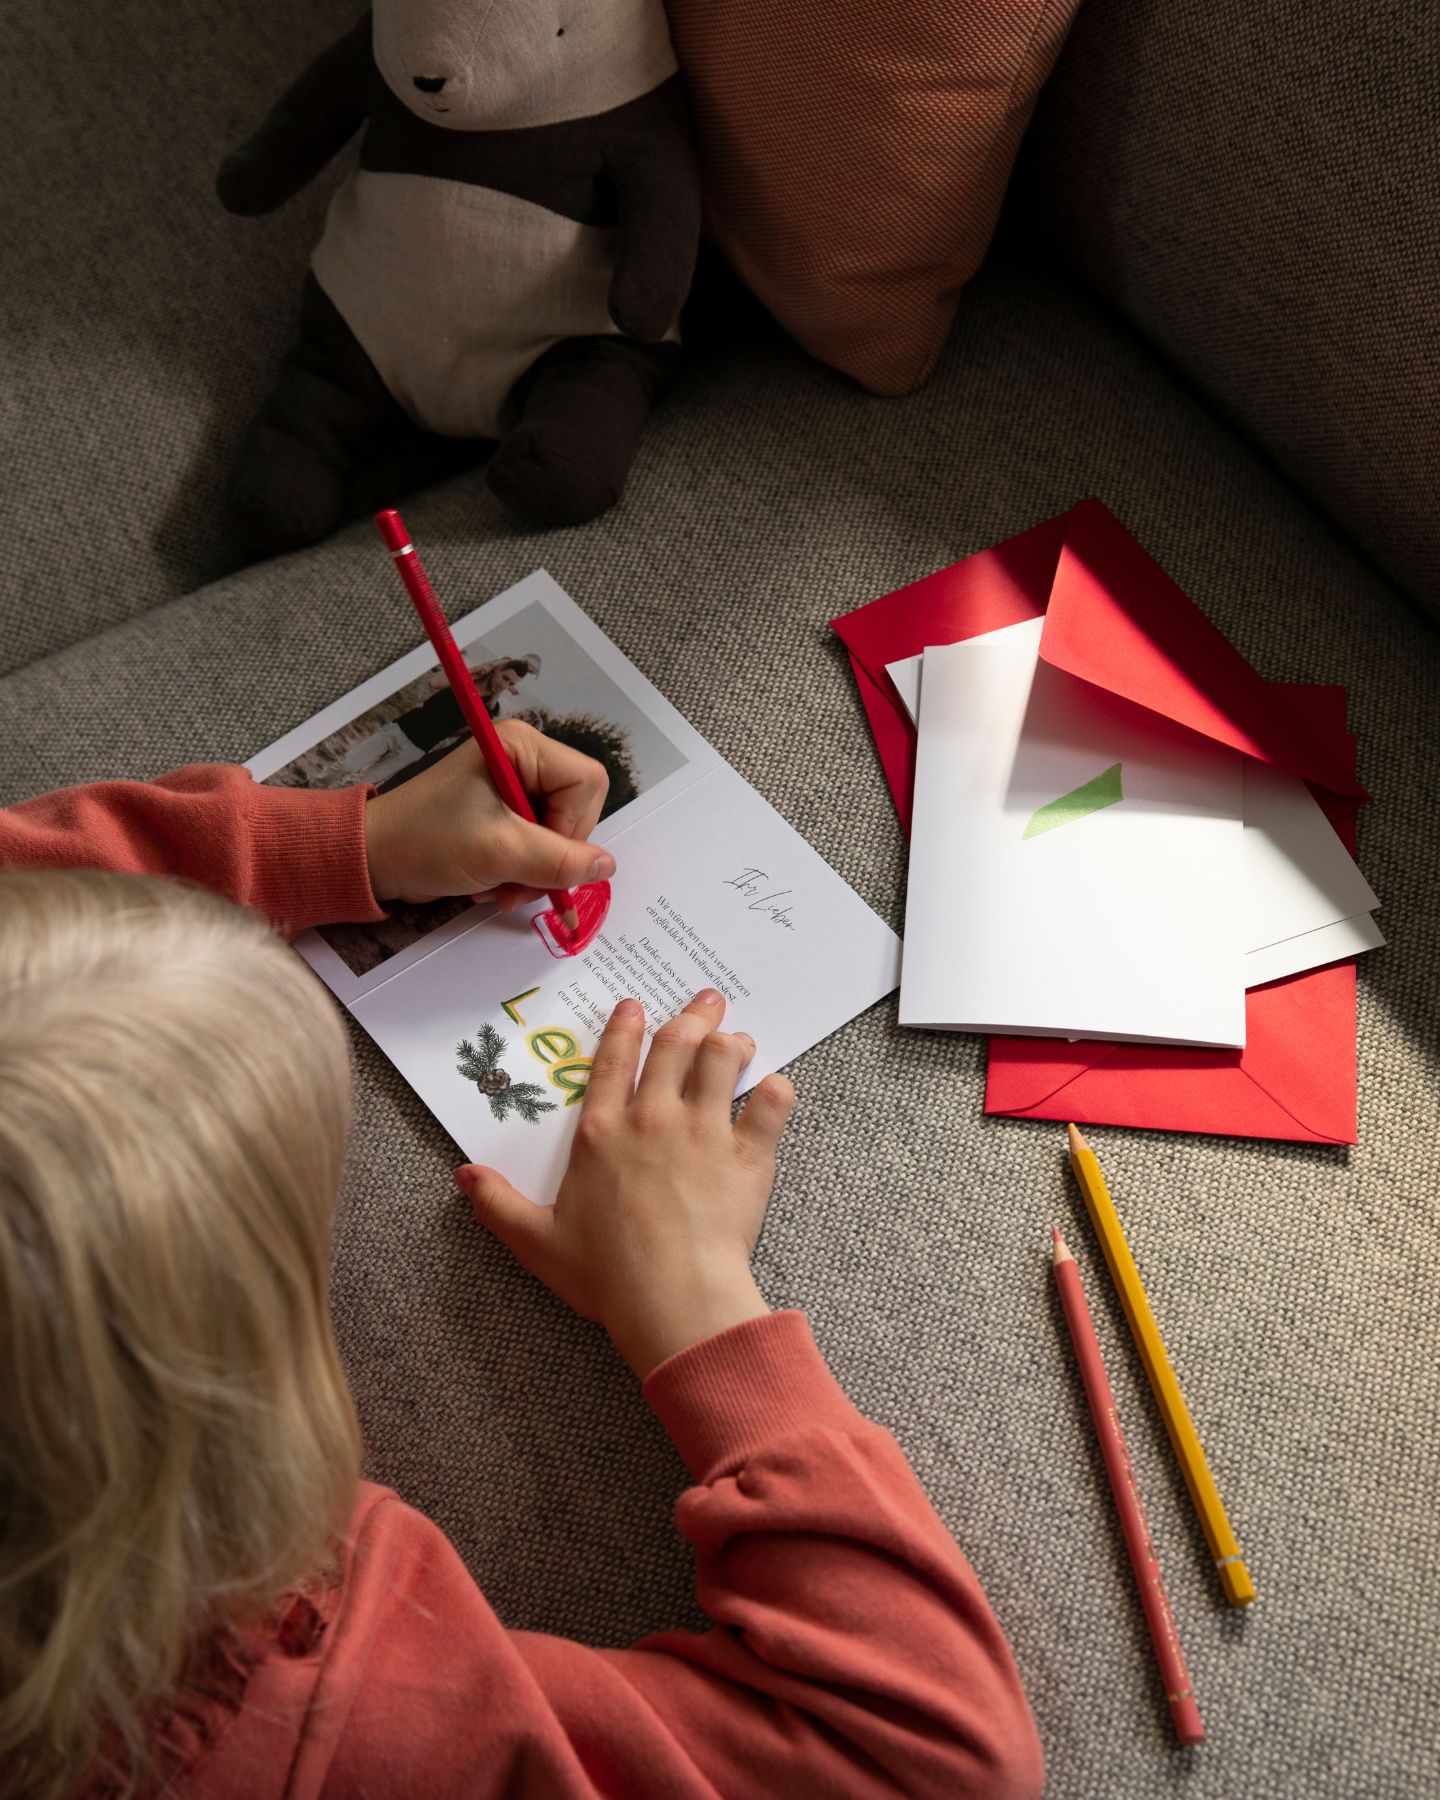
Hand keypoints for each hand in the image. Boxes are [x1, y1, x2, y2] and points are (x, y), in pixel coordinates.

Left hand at [363, 721, 612, 907]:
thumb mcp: (500, 852)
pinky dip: (521, 872)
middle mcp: (523, 760)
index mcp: (522, 747)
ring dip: (534, 872)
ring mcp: (513, 788)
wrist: (372, 859)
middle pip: (577, 811)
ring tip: (499, 891)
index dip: (574, 827)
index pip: (587, 783)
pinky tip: (493, 885)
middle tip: (519, 886)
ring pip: (559, 835)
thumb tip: (608, 866)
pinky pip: (537, 845)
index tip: (541, 856)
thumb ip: (560, 861)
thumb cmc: (427, 841)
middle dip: (552, 857)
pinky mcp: (502, 815)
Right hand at [458, 991, 794, 1376]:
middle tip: (707, 1000)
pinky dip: (776, 1091)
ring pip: (721, 1060)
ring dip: (731, 1043)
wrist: (673, 1298)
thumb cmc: (606, 1274)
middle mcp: (654, 1118)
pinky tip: (774, 1088)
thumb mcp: (536, 1241)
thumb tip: (464, 1177)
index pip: (613, 1061)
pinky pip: (771, 1104)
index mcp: (602, 1132)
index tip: (634, 1005)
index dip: (624, 1027)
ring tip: (739, 1039)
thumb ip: (499, 1204)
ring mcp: (705, 1130)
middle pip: (674, 1045)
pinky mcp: (748, 1154)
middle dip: (692, 1015)